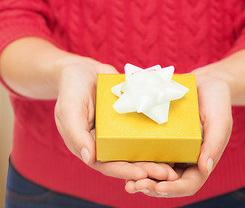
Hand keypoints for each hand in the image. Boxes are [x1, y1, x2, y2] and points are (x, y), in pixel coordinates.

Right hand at [53, 57, 178, 181]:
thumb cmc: (71, 89)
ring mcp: (116, 134)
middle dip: (146, 170)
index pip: (105, 165)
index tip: (142, 175)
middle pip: (125, 162)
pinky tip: (175, 145)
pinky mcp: (128, 123)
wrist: (82, 69)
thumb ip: (76, 133)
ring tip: (174, 166)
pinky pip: (143, 133)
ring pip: (137, 151)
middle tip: (167, 174)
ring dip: (154, 160)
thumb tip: (89, 159)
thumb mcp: (69, 109)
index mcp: (86, 146)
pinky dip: (157, 141)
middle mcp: (103, 144)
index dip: (124, 171)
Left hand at [125, 70, 232, 196]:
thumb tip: (205, 169)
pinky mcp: (156, 141)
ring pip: (153, 173)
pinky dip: (134, 163)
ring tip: (128, 183)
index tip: (158, 187)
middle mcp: (183, 162)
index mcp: (200, 162)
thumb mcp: (220, 121)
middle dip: (151, 187)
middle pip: (166, 183)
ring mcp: (168, 153)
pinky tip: (121, 163)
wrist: (204, 84)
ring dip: (140, 180)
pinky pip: (144, 155)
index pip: (187, 184)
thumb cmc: (216, 103)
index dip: (173, 189)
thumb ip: (214, 144)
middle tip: (134, 186)